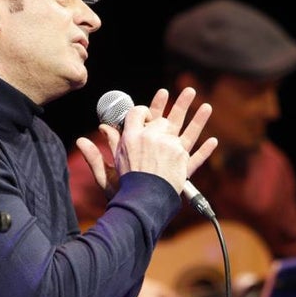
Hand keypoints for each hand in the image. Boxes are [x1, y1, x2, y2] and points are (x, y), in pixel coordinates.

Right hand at [76, 87, 216, 198]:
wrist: (141, 206)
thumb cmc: (122, 192)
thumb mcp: (106, 173)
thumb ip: (96, 156)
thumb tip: (81, 141)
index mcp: (133, 138)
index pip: (138, 114)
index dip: (142, 110)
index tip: (146, 110)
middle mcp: (154, 139)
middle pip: (166, 117)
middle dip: (176, 104)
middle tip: (189, 90)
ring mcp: (172, 151)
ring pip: (187, 130)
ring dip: (198, 116)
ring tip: (206, 104)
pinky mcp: (184, 166)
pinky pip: (197, 156)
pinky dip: (206, 149)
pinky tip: (213, 140)